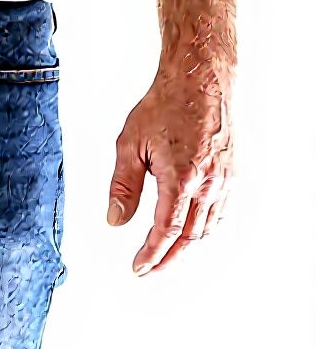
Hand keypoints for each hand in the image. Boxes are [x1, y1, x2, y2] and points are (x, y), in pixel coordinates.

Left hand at [107, 56, 234, 275]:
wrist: (201, 78)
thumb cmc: (166, 104)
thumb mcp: (129, 145)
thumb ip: (123, 187)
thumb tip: (115, 219)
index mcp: (182, 176)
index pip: (167, 230)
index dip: (152, 254)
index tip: (139, 268)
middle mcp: (209, 180)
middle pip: (190, 236)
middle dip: (168, 258)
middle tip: (149, 270)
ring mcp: (225, 177)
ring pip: (208, 226)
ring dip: (186, 246)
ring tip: (166, 256)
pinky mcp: (233, 171)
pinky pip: (221, 210)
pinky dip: (205, 228)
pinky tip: (192, 232)